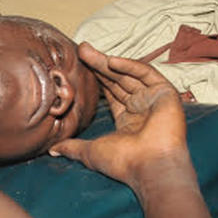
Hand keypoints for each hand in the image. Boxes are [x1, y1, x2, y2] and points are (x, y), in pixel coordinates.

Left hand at [49, 43, 190, 189]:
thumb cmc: (122, 162)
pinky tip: (111, 60)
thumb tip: (52, 150)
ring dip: (108, 62)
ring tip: (86, 51)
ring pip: (129, 74)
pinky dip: (130, 66)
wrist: (148, 167)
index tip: (78, 66)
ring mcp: (154, 99)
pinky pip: (146, 74)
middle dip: (98, 65)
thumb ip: (72, 147)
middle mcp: (142, 108)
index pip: (110, 92)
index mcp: (128, 120)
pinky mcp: (165, 93)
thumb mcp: (90, 152)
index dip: (95, 79)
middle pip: (118, 80)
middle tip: (80, 50)